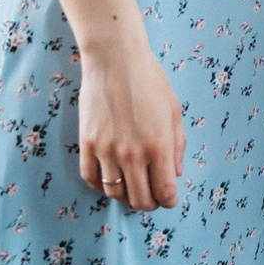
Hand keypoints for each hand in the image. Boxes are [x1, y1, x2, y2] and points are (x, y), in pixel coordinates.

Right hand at [77, 40, 184, 211]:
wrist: (115, 60)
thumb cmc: (149, 80)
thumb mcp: (174, 110)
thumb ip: (177, 145)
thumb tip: (175, 173)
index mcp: (159, 145)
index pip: (165, 191)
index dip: (169, 201)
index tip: (169, 199)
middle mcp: (132, 153)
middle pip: (139, 199)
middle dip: (149, 204)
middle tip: (152, 199)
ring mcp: (106, 150)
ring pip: (114, 193)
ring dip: (125, 197)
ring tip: (133, 190)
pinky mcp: (86, 144)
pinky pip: (91, 178)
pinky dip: (101, 186)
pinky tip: (110, 179)